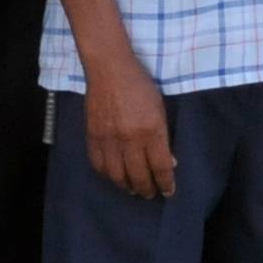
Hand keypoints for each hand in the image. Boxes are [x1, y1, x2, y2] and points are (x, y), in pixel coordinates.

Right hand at [85, 57, 175, 198]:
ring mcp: (109, 140)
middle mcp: (130, 139)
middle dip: (147, 189)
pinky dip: (107, 175)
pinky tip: (114, 176)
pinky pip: (99, 165)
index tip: (168, 192)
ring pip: (117, 176)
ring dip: (126, 186)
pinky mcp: (93, 137)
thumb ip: (163, 136)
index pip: (161, 167)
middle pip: (139, 176)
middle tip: (150, 194)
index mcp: (151, 130)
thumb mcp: (160, 108)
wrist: (109, 69)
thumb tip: (168, 162)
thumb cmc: (140, 85)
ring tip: (133, 189)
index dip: (166, 183)